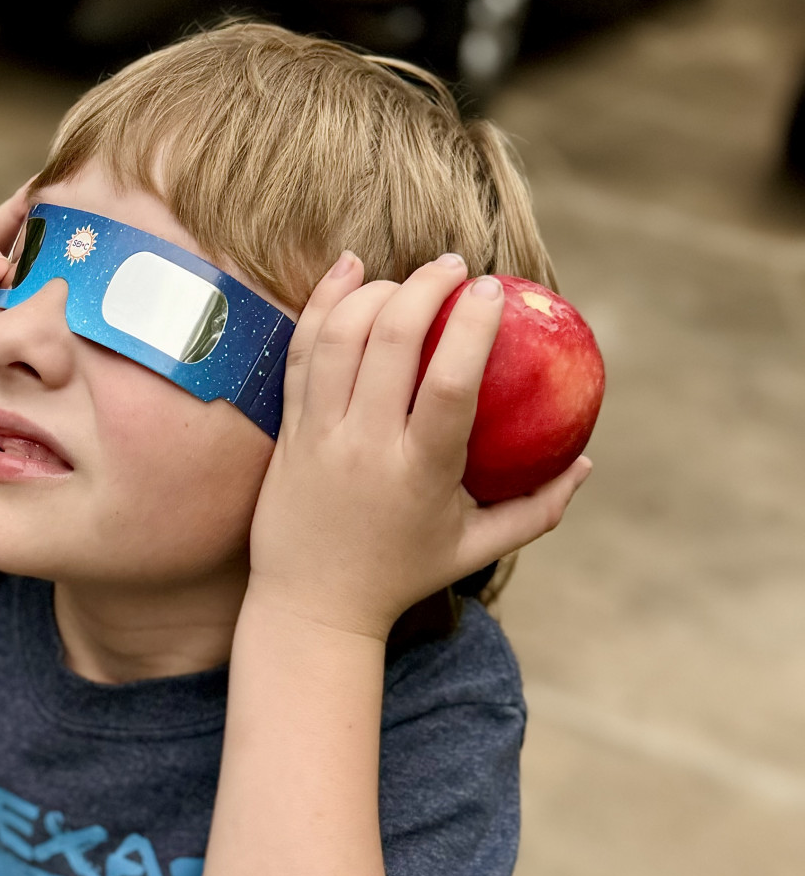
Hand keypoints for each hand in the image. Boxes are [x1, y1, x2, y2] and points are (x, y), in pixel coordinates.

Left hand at [249, 252, 591, 639]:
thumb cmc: (401, 574)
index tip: (491, 289)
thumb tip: (587, 464)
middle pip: (391, 341)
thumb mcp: (476, 550)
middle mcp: (367, 447)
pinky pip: (303, 352)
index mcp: (421, 473)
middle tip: (455, 267)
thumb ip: (537, 509)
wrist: (311, 607)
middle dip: (426, 286)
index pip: (450, 385)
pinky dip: (325, 303)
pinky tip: (349, 269)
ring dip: (376, 290)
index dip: (471, 326)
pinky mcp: (289, 431)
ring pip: (341, 337)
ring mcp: (320, 436)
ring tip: (410, 278)